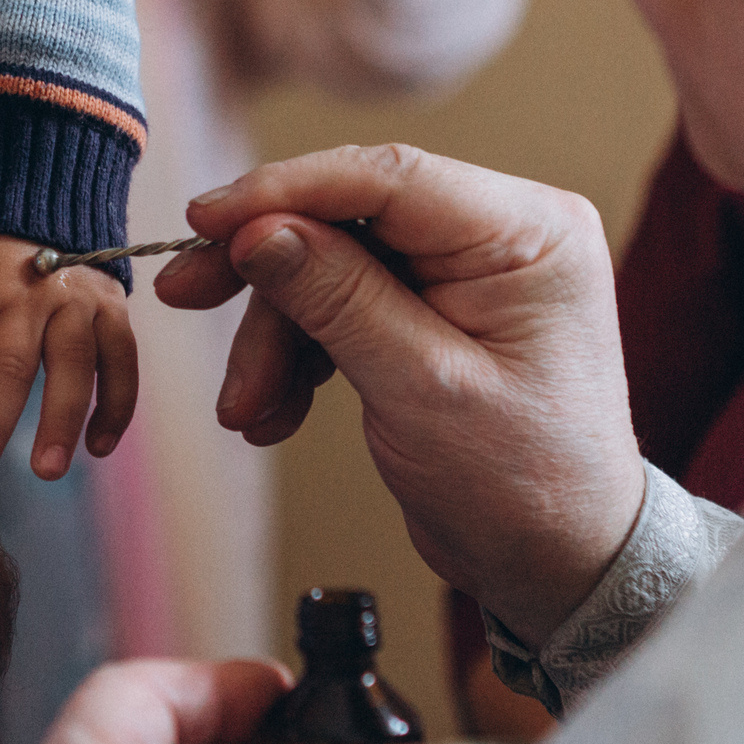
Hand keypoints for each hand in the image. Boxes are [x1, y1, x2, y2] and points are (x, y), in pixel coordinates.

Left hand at [0, 232, 137, 491]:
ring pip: (72, 368)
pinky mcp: (112, 305)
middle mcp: (27, 291)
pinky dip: (116, 405)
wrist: (36, 181)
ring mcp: (75, 299)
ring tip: (45, 472)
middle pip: (10, 369)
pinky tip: (100, 446)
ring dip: (60, 424)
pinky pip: (122, 360)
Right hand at [155, 143, 646, 645]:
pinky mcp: (434, 314)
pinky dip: (300, 357)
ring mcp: (466, 275)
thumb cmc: (523, 486)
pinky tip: (273, 412)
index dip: (285, 191)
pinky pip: (344, 307)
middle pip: (349, 220)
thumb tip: (259, 228)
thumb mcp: (421, 389)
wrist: (558, 565)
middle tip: (184, 294)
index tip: (206, 219)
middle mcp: (501, 235)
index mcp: (527, 232)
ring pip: (332, 267)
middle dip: (267, 274)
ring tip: (247, 409)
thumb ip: (339, 298)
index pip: (388, 178)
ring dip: (276, 336)